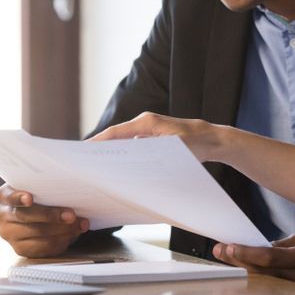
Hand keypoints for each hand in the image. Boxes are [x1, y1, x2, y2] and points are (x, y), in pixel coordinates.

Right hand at [0, 183, 89, 257]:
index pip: (8, 196)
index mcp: (4, 196)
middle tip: (71, 215)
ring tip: (79, 225)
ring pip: (36, 234)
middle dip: (51, 216)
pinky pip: (42, 248)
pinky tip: (72, 235)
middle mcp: (2, 216)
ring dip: (62, 230)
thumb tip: (69, 189)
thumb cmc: (41, 196)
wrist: (38, 212)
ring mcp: (9, 234)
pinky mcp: (20, 249)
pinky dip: (60, 241)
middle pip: (25, 217)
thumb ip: (45, 186)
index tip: (30, 198)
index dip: (18, 198)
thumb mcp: (38, 186)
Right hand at [91, 112, 225, 162]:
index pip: (116, 132)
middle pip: (116, 137)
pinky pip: (133, 148)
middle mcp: (144, 124)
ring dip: (113, 155)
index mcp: (147, 122)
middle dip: (101, 149)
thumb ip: (153, 150)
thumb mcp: (175, 147)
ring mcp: (147, 132)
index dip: (98, 141)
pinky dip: (125, 157)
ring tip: (98, 170)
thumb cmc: (195, 142)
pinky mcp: (151, 139)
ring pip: (124, 144)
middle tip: (86, 164)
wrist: (210, 139)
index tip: (84, 150)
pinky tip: (120, 172)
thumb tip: (131, 156)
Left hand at [213, 233, 294, 294]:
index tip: (231, 246)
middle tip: (219, 250)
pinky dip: (248, 280)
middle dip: (237, 260)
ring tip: (222, 258)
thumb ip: (282, 244)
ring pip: (260, 282)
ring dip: (239, 270)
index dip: (249, 253)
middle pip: (261, 271)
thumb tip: (259, 248)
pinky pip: (264, 288)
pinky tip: (236, 272)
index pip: (272, 257)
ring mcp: (293, 290)